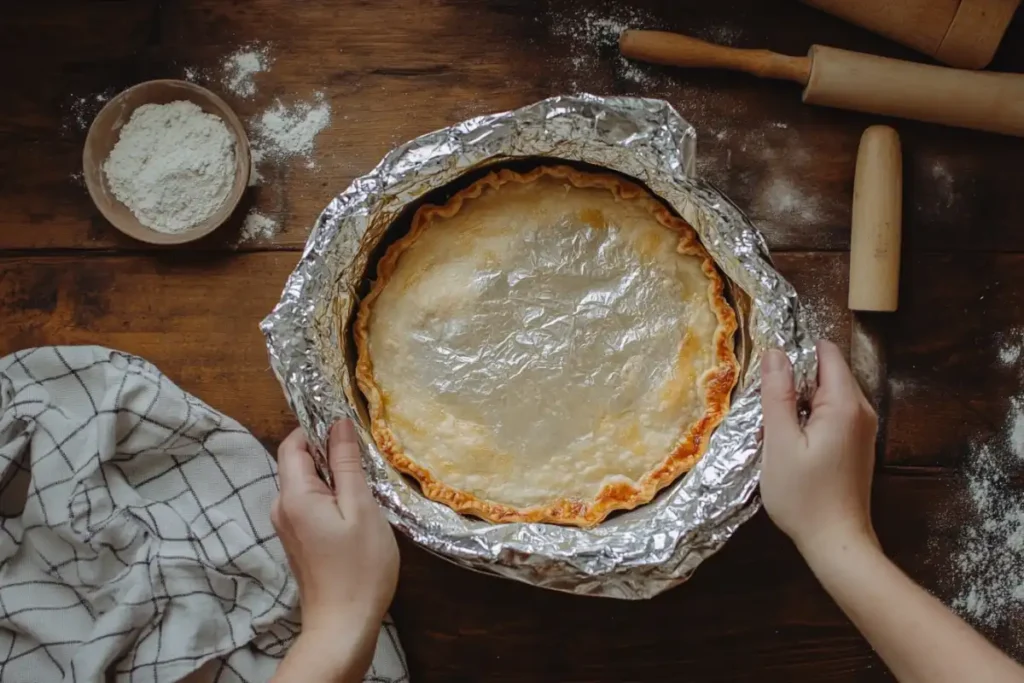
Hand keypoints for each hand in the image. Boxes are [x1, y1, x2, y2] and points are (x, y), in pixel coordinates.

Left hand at [272, 420, 398, 679]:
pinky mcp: (298, 540)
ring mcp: (288, 526)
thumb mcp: (360, 508)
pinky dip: (330, 496)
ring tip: (366, 481)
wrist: (343, 624)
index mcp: (293, 495)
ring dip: (333, 476)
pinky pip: (310, 504)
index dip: (317, 429)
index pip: (292, 444)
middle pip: (298, 463)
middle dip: (328, 452)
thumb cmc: (359, 567)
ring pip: (306, 484)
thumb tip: (338, 425)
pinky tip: (356, 507)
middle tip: (365, 455)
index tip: (349, 428)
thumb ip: (347, 464)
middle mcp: (281, 507)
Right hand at [759, 340, 878, 557]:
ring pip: (827, 395)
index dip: (797, 353)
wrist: (836, 541)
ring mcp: (863, 429)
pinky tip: (792, 445)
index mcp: (844, 404)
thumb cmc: (804, 495)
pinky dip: (810, 420)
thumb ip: (778, 394)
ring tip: (775, 429)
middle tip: (767, 409)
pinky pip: (832, 415)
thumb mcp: (780, 442)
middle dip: (795, 381)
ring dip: (800, 403)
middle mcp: (862, 410)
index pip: (827, 353)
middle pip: (827, 373)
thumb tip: (776, 353)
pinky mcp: (858, 445)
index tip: (769, 372)